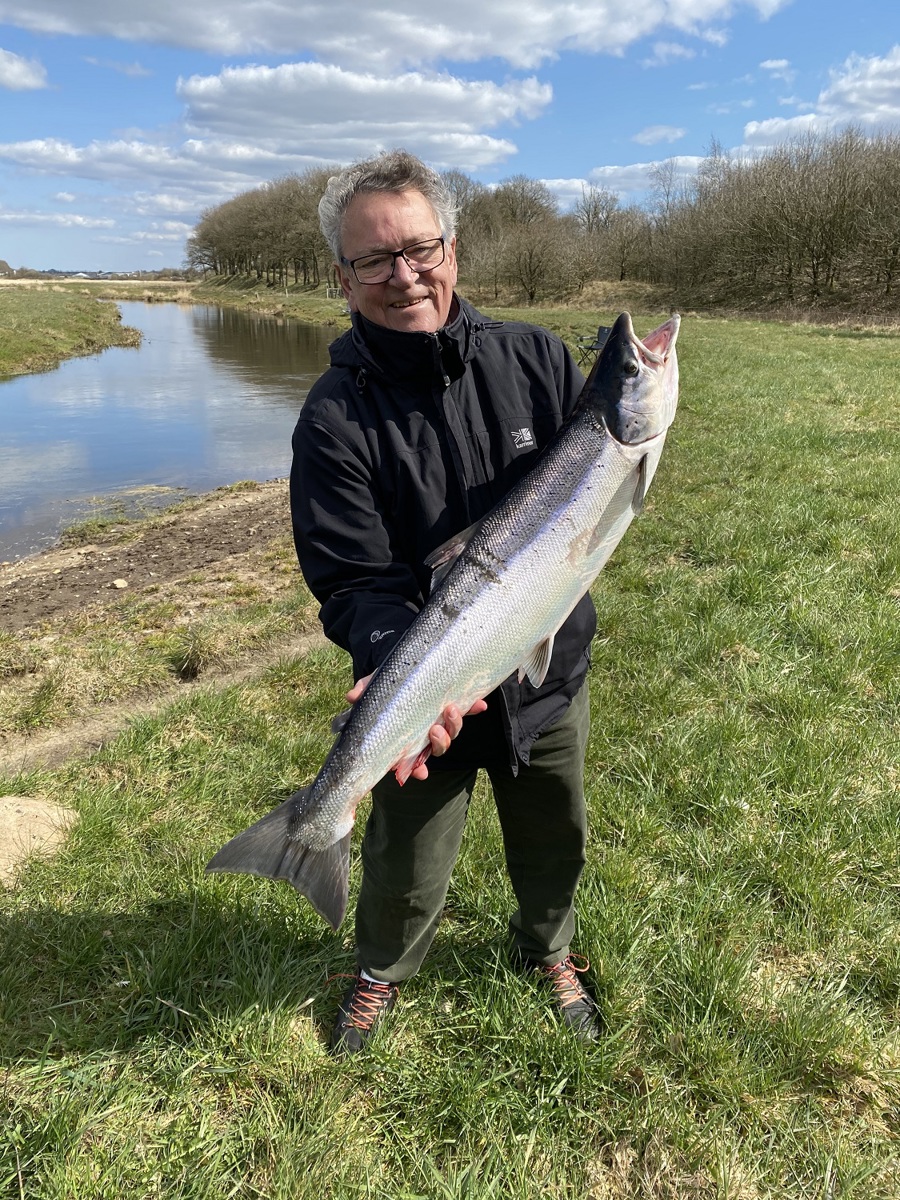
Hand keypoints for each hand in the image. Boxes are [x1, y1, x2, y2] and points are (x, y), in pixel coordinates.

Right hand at [346, 676, 487, 780]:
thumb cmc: (388, 684)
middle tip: (435, 729)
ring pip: (451, 733)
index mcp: (405, 736)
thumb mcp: (375, 685)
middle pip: (437, 748)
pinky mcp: (453, 705)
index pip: (410, 760)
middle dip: (439, 742)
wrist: (408, 665)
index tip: (419, 772)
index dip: (415, 769)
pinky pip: (467, 710)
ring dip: (454, 725)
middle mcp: (424, 733)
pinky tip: (480, 705)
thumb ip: (365, 691)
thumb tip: (350, 697)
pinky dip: (474, 708)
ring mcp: (440, 720)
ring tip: (451, 709)